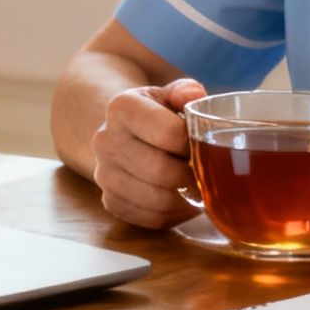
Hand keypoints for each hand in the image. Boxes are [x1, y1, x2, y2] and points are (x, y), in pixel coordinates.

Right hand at [90, 78, 206, 229]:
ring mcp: (104, 173)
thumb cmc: (157, 114)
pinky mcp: (109, 201)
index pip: (168, 133)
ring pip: (156, 200)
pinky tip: (181, 200)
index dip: (193, 143)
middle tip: (206, 173)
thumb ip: (185, 91)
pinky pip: (149, 218)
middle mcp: (105, 140)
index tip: (203, 144)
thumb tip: (193, 95)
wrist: (124, 133)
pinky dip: (172, 215)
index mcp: (122, 107)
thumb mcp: (169, 95)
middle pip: (161, 171)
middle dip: (191, 176)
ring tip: (197, 189)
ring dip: (185, 200)